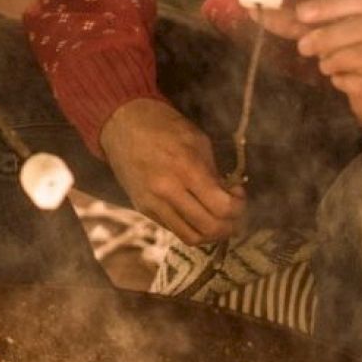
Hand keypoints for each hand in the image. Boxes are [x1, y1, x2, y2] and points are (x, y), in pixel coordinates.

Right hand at [101, 98, 243, 244]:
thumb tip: (228, 195)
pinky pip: (173, 229)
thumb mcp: (198, 141)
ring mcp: (153, 203)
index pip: (222, 207)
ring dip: (211, 234)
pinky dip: (191, 228)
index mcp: (186, 169)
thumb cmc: (164, 126)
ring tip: (217, 220)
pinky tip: (197, 214)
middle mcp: (168, 191)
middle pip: (209, 228)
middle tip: (233, 213)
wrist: (123, 124)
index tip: (238, 195)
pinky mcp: (143, 209)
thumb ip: (214, 171)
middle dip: (230, 225)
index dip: (239, 206)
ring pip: (191, 237)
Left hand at [290, 0, 361, 125]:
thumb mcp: (325, 35)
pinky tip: (337, 81)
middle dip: (331, 35)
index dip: (330, 5)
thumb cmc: (351, 56)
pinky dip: (354, 82)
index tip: (300, 14)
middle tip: (303, 47)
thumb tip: (254, 10)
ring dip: (343, 57)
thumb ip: (295, 24)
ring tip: (322, 66)